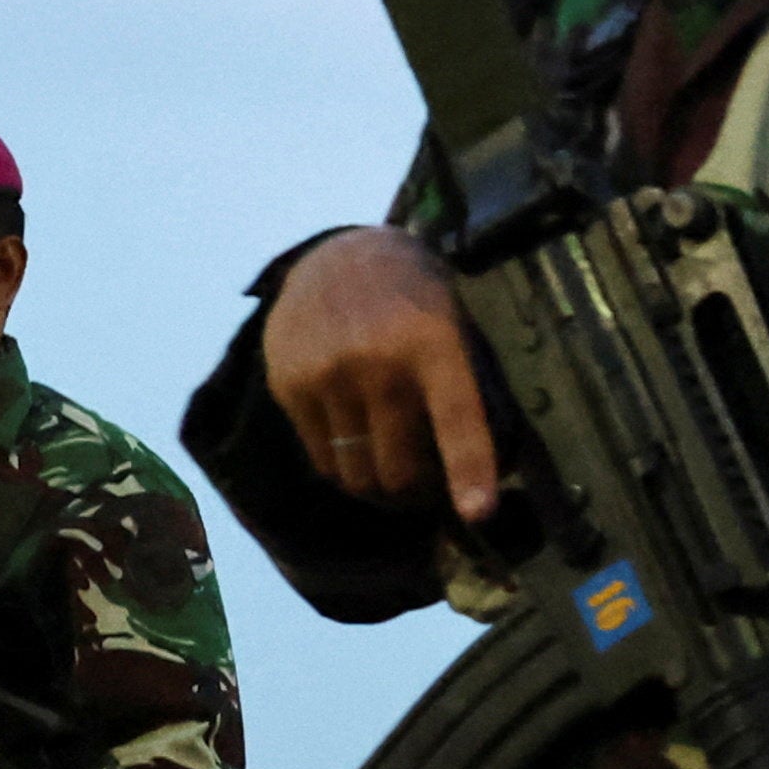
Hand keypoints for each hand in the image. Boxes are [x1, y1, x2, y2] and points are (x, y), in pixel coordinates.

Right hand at [264, 223, 502, 525]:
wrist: (341, 254)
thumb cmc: (415, 304)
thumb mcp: (454, 329)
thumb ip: (462, 391)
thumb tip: (479, 478)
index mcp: (433, 344)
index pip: (457, 419)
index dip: (469, 471)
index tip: (479, 514)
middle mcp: (376, 361)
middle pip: (399, 469)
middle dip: (418, 493)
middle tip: (428, 488)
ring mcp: (327, 374)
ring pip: (357, 473)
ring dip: (378, 486)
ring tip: (392, 471)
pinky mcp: (289, 384)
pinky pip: (321, 458)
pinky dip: (343, 465)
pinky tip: (357, 444)